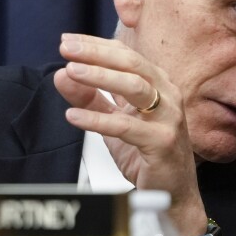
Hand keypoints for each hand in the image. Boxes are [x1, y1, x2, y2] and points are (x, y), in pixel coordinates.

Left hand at [53, 33, 207, 235]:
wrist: (172, 194)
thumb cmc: (148, 156)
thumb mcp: (114, 122)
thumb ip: (91, 98)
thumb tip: (63, 74)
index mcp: (159, 86)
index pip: (127, 56)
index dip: (96, 45)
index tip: (67, 41)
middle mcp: (168, 96)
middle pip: (132, 64)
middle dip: (96, 53)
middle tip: (66, 49)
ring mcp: (169, 118)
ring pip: (136, 87)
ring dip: (100, 77)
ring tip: (72, 72)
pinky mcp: (163, 142)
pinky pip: (127, 126)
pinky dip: (98, 119)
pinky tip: (74, 115)